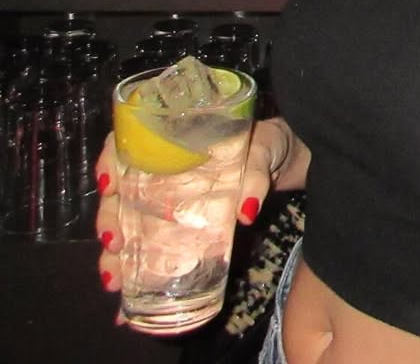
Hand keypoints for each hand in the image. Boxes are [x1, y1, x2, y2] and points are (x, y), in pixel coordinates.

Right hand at [93, 118, 293, 306]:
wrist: (284, 161)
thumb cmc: (268, 144)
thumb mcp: (263, 150)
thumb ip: (255, 176)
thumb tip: (245, 213)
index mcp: (175, 142)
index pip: (129, 144)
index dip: (110, 161)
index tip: (109, 184)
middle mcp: (163, 172)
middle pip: (121, 192)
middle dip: (109, 218)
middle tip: (114, 242)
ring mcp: (168, 202)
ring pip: (128, 224)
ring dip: (116, 254)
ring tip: (114, 279)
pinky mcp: (181, 228)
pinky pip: (151, 248)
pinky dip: (137, 275)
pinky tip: (128, 302)